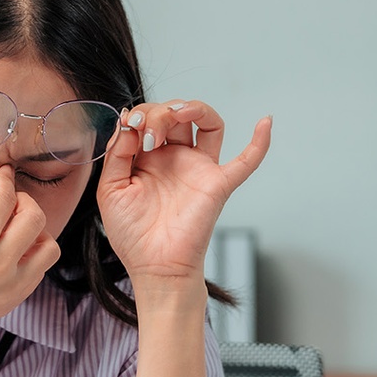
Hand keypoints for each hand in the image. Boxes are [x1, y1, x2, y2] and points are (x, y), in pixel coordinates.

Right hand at [0, 161, 59, 341]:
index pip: (6, 197)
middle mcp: (0, 264)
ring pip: (49, 246)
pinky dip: (31, 255)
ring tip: (11, 230)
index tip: (1, 174)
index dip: (4, 179)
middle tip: (4, 201)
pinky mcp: (13, 299)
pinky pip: (40, 270)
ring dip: (34, 231)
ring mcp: (10, 285)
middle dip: (22, 200)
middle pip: (35, 216)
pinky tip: (8, 252)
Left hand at [97, 101, 270, 291]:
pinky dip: (260, 141)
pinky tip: (265, 122)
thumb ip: (116, 154)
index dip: (138, 115)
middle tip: (148, 133)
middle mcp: (174, 158)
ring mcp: (198, 169)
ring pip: (208, 123)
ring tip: (177, 115)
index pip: (147, 119)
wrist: (154, 268)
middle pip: (175, 115)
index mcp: (147, 158)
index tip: (128, 126)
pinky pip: (247, 160)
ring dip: (194, 108)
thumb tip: (127, 120)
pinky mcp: (218, 184)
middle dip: (159, 113)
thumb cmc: (132, 234)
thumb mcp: (111, 189)